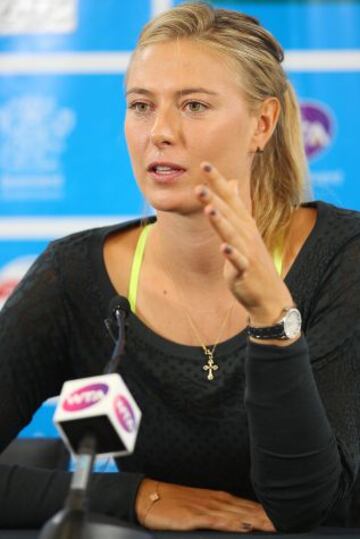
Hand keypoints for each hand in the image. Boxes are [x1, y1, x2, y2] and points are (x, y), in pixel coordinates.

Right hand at [135, 479, 275, 531]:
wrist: (150, 496)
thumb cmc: (173, 502)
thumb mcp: (199, 507)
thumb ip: (219, 514)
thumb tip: (239, 522)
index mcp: (220, 499)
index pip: (250, 506)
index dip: (268, 513)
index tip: (287, 517)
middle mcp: (218, 502)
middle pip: (250, 510)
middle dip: (270, 517)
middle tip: (292, 522)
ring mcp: (208, 508)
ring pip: (240, 515)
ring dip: (259, 520)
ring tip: (277, 525)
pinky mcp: (196, 517)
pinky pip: (219, 521)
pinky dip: (234, 523)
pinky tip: (246, 526)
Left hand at [195, 162, 292, 326]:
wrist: (268, 294)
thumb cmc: (252, 260)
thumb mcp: (244, 229)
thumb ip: (236, 206)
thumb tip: (232, 182)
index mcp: (244, 224)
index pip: (230, 198)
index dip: (218, 181)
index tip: (204, 164)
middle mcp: (246, 234)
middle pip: (229, 213)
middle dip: (215, 198)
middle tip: (198, 183)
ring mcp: (247, 252)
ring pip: (232, 234)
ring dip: (221, 222)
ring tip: (209, 209)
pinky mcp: (246, 270)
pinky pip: (238, 262)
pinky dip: (231, 255)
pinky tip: (223, 248)